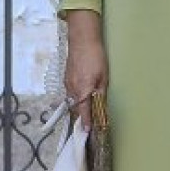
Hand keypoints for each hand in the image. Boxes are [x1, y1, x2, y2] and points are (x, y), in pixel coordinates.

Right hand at [65, 10, 107, 129]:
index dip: (86, 122)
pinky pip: (70, 91)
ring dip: (78, 105)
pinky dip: (75, 96)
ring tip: (86, 109)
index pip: (83, 111)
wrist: (82, 39)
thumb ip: (100, 93)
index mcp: (82, 90)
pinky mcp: (66, 77)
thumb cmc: (95, 57)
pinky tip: (82, 93)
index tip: (87, 131)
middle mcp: (72, 89)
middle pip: (76, 107)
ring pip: (72, 99)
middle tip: (87, 123)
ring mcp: (67, 83)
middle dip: (81, 116)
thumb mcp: (103, 76)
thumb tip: (100, 106)